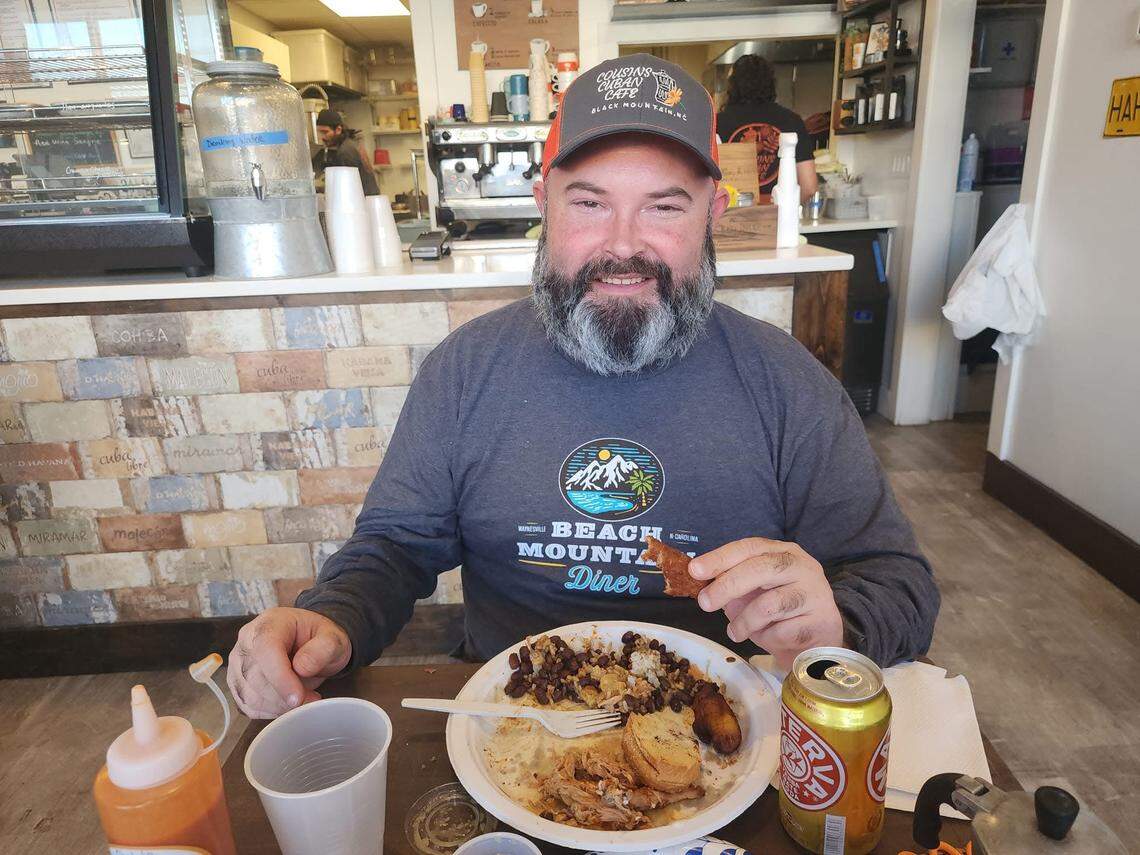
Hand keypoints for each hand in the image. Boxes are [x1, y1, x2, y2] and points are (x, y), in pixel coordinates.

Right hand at [227, 607, 351, 718]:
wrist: (307, 643)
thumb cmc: (318, 639)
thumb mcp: (333, 637)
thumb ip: (324, 648)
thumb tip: (302, 667)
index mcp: (269, 624)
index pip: (265, 650)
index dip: (280, 677)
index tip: (298, 697)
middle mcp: (246, 642)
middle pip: (255, 677)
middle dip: (284, 696)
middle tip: (312, 698)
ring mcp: (237, 664)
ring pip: (250, 696)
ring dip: (279, 706)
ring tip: (303, 697)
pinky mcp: (237, 685)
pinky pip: (249, 707)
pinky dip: (271, 711)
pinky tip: (288, 702)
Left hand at [690, 538, 842, 669]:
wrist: (818, 639)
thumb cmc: (780, 611)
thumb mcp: (755, 592)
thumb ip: (733, 584)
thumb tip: (702, 586)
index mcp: (784, 552)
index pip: (750, 547)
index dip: (720, 557)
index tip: (694, 570)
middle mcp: (803, 566)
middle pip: (761, 569)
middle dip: (727, 586)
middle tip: (704, 603)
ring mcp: (815, 593)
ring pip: (769, 605)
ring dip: (744, 622)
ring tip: (734, 632)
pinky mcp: (822, 621)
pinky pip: (781, 632)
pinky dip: (766, 639)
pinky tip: (766, 638)